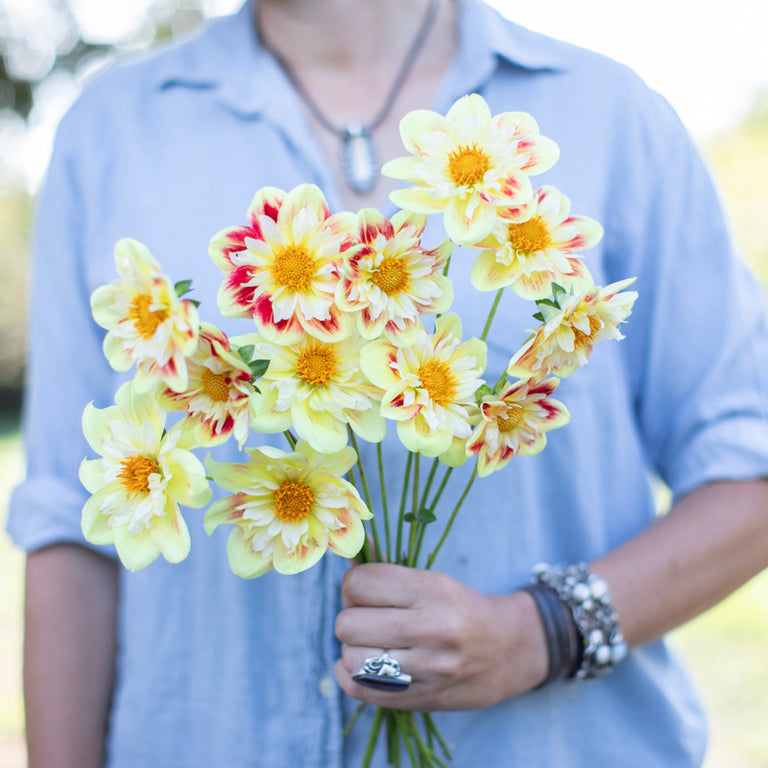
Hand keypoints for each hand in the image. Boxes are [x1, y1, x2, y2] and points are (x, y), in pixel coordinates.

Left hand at [334, 563, 546, 710]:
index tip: (366, 591)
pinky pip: (358, 689)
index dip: (353, 585)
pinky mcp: (421, 699)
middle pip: (348, 623)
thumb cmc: (461, 609)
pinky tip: (366, 665)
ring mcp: (427, 668)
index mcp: (433, 590)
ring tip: (372, 643)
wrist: (508, 651)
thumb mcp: (432, 579)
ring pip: (350, 658)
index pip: (359, 583)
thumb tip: (345, 552)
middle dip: (351, 617)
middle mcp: (431, 629)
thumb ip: (385, 569)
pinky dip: (351, 675)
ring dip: (353, 649)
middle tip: (368, 618)